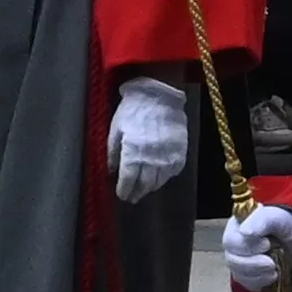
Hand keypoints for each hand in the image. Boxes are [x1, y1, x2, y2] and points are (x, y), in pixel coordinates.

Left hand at [108, 78, 190, 202]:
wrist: (159, 94)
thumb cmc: (133, 110)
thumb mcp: (116, 129)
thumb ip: (112, 152)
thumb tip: (111, 171)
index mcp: (133, 153)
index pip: (128, 180)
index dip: (124, 190)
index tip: (122, 194)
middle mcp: (151, 158)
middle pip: (145, 184)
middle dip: (137, 193)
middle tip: (133, 197)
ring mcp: (168, 155)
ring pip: (160, 180)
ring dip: (151, 187)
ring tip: (145, 188)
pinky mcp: (180, 150)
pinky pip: (174, 170)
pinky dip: (166, 176)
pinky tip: (161, 176)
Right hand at [223, 201, 291, 291]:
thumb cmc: (283, 224)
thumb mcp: (275, 217)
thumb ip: (260, 220)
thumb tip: (244, 231)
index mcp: (235, 227)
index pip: (231, 242)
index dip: (248, 246)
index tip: (267, 244)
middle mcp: (232, 246)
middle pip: (233, 261)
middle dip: (254, 264)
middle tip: (272, 263)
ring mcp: (238, 262)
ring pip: (239, 275)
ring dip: (259, 274)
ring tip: (275, 268)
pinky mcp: (246, 276)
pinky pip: (248, 284)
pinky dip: (261, 282)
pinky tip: (273, 275)